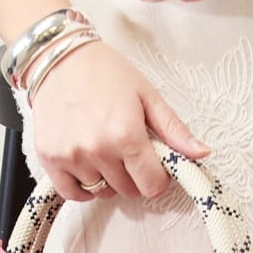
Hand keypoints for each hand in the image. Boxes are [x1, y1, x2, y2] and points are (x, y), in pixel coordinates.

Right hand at [30, 39, 210, 201]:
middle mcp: (98, 150)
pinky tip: (87, 168)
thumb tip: (202, 153)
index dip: (158, 178)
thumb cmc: (104, 73)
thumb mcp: (147, 96)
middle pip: (128, 191)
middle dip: (133, 176)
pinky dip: (83, 188)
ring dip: (107, 179)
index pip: (152, 186)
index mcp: (126, 135)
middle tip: (126, 151)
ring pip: (101, 192)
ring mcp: (72, 157)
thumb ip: (174, 130)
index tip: (153, 165)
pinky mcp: (50, 159)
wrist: (58, 58)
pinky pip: (73, 194)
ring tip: (103, 150)